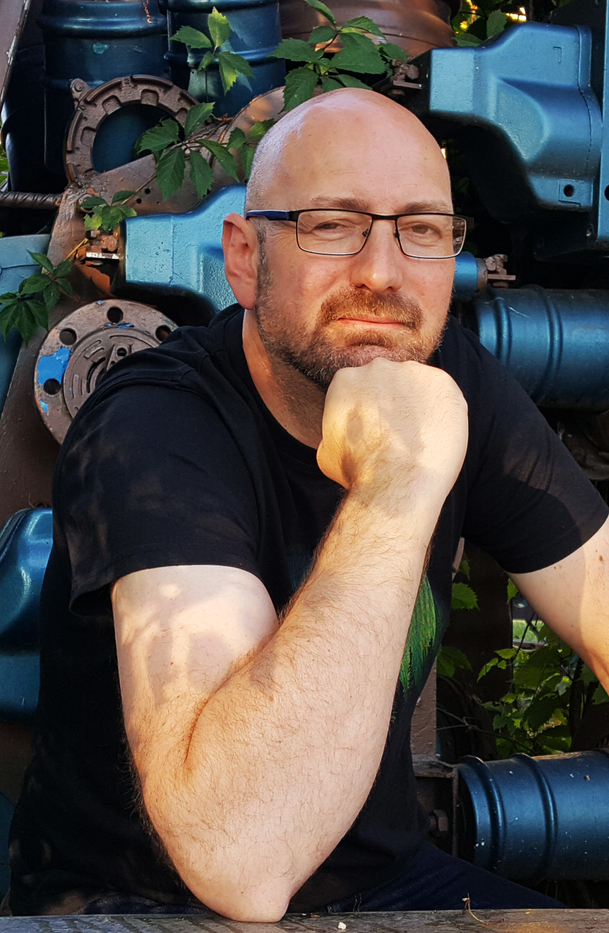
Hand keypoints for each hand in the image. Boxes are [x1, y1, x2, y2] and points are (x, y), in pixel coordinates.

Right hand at [317, 358, 467, 497]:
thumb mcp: (326, 451)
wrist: (396, 480)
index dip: (370, 408)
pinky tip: (436, 434)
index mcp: (345, 378)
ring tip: (420, 437)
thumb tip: (337, 435)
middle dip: (394, 402)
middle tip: (399, 432)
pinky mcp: (441, 381)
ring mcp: (411, 371)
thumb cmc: (358, 472)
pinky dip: (442, 410)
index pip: (361, 386)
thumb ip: (333, 431)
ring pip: (417, 386)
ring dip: (419, 405)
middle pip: (389, 381)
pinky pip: (443, 393)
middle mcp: (377, 367)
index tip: (377, 428)